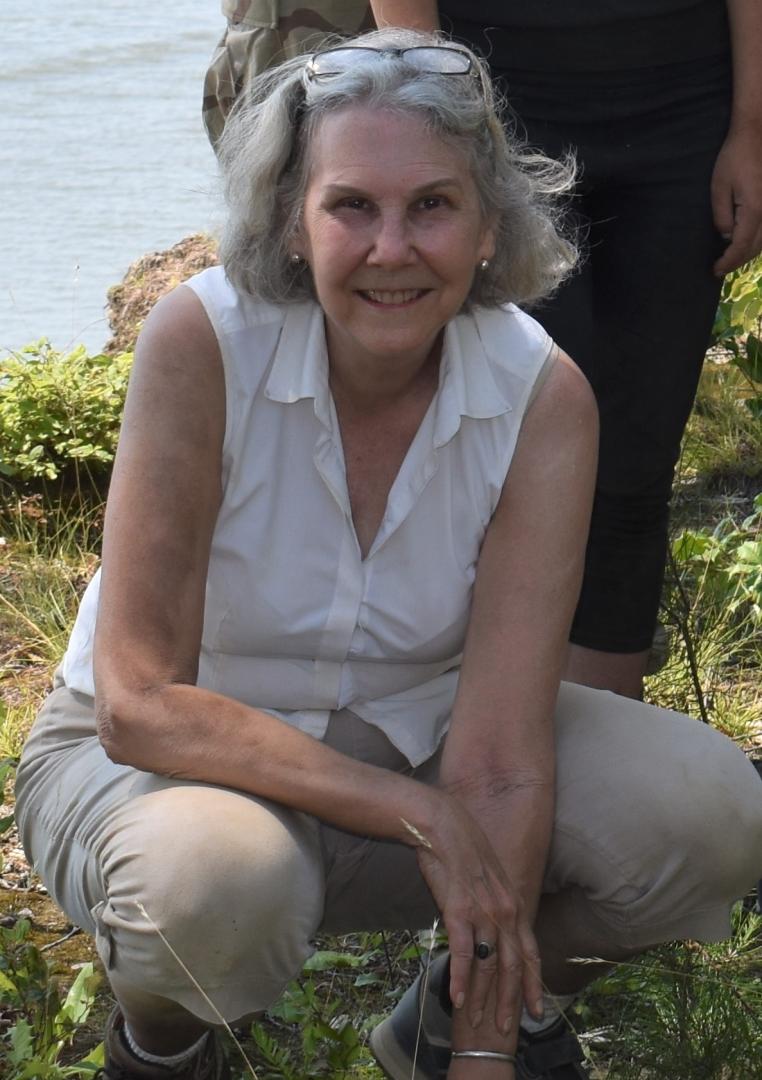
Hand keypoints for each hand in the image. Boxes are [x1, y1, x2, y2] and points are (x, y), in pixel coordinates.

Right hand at [414, 792, 542, 1035]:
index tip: (537, 1008)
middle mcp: (505, 911)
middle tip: (506, 1028)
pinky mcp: (459, 911)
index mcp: (513, 904)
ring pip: (489, 964)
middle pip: (513, 966)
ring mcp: (483, 912)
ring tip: (476, 1021)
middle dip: (511, 1000)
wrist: (443, 825)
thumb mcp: (488, 878)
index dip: (534, 982)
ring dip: (482, 997)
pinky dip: (460, 978)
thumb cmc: (461, 849)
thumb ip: (493, 903)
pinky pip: (463, 952)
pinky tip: (455, 997)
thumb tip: (489, 925)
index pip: (530, 952)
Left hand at [711, 125, 761, 275]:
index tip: (715, 270)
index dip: (728, 262)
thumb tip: (727, 235)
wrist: (757, 134)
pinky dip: (758, 242)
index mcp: (755, 210)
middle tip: (721, 269)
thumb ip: (722, 216)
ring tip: (731, 259)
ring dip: (748, 253)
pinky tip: (747, 244)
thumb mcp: (719, 187)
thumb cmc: (735, 157)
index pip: (740, 246)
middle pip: (755, 248)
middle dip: (737, 261)